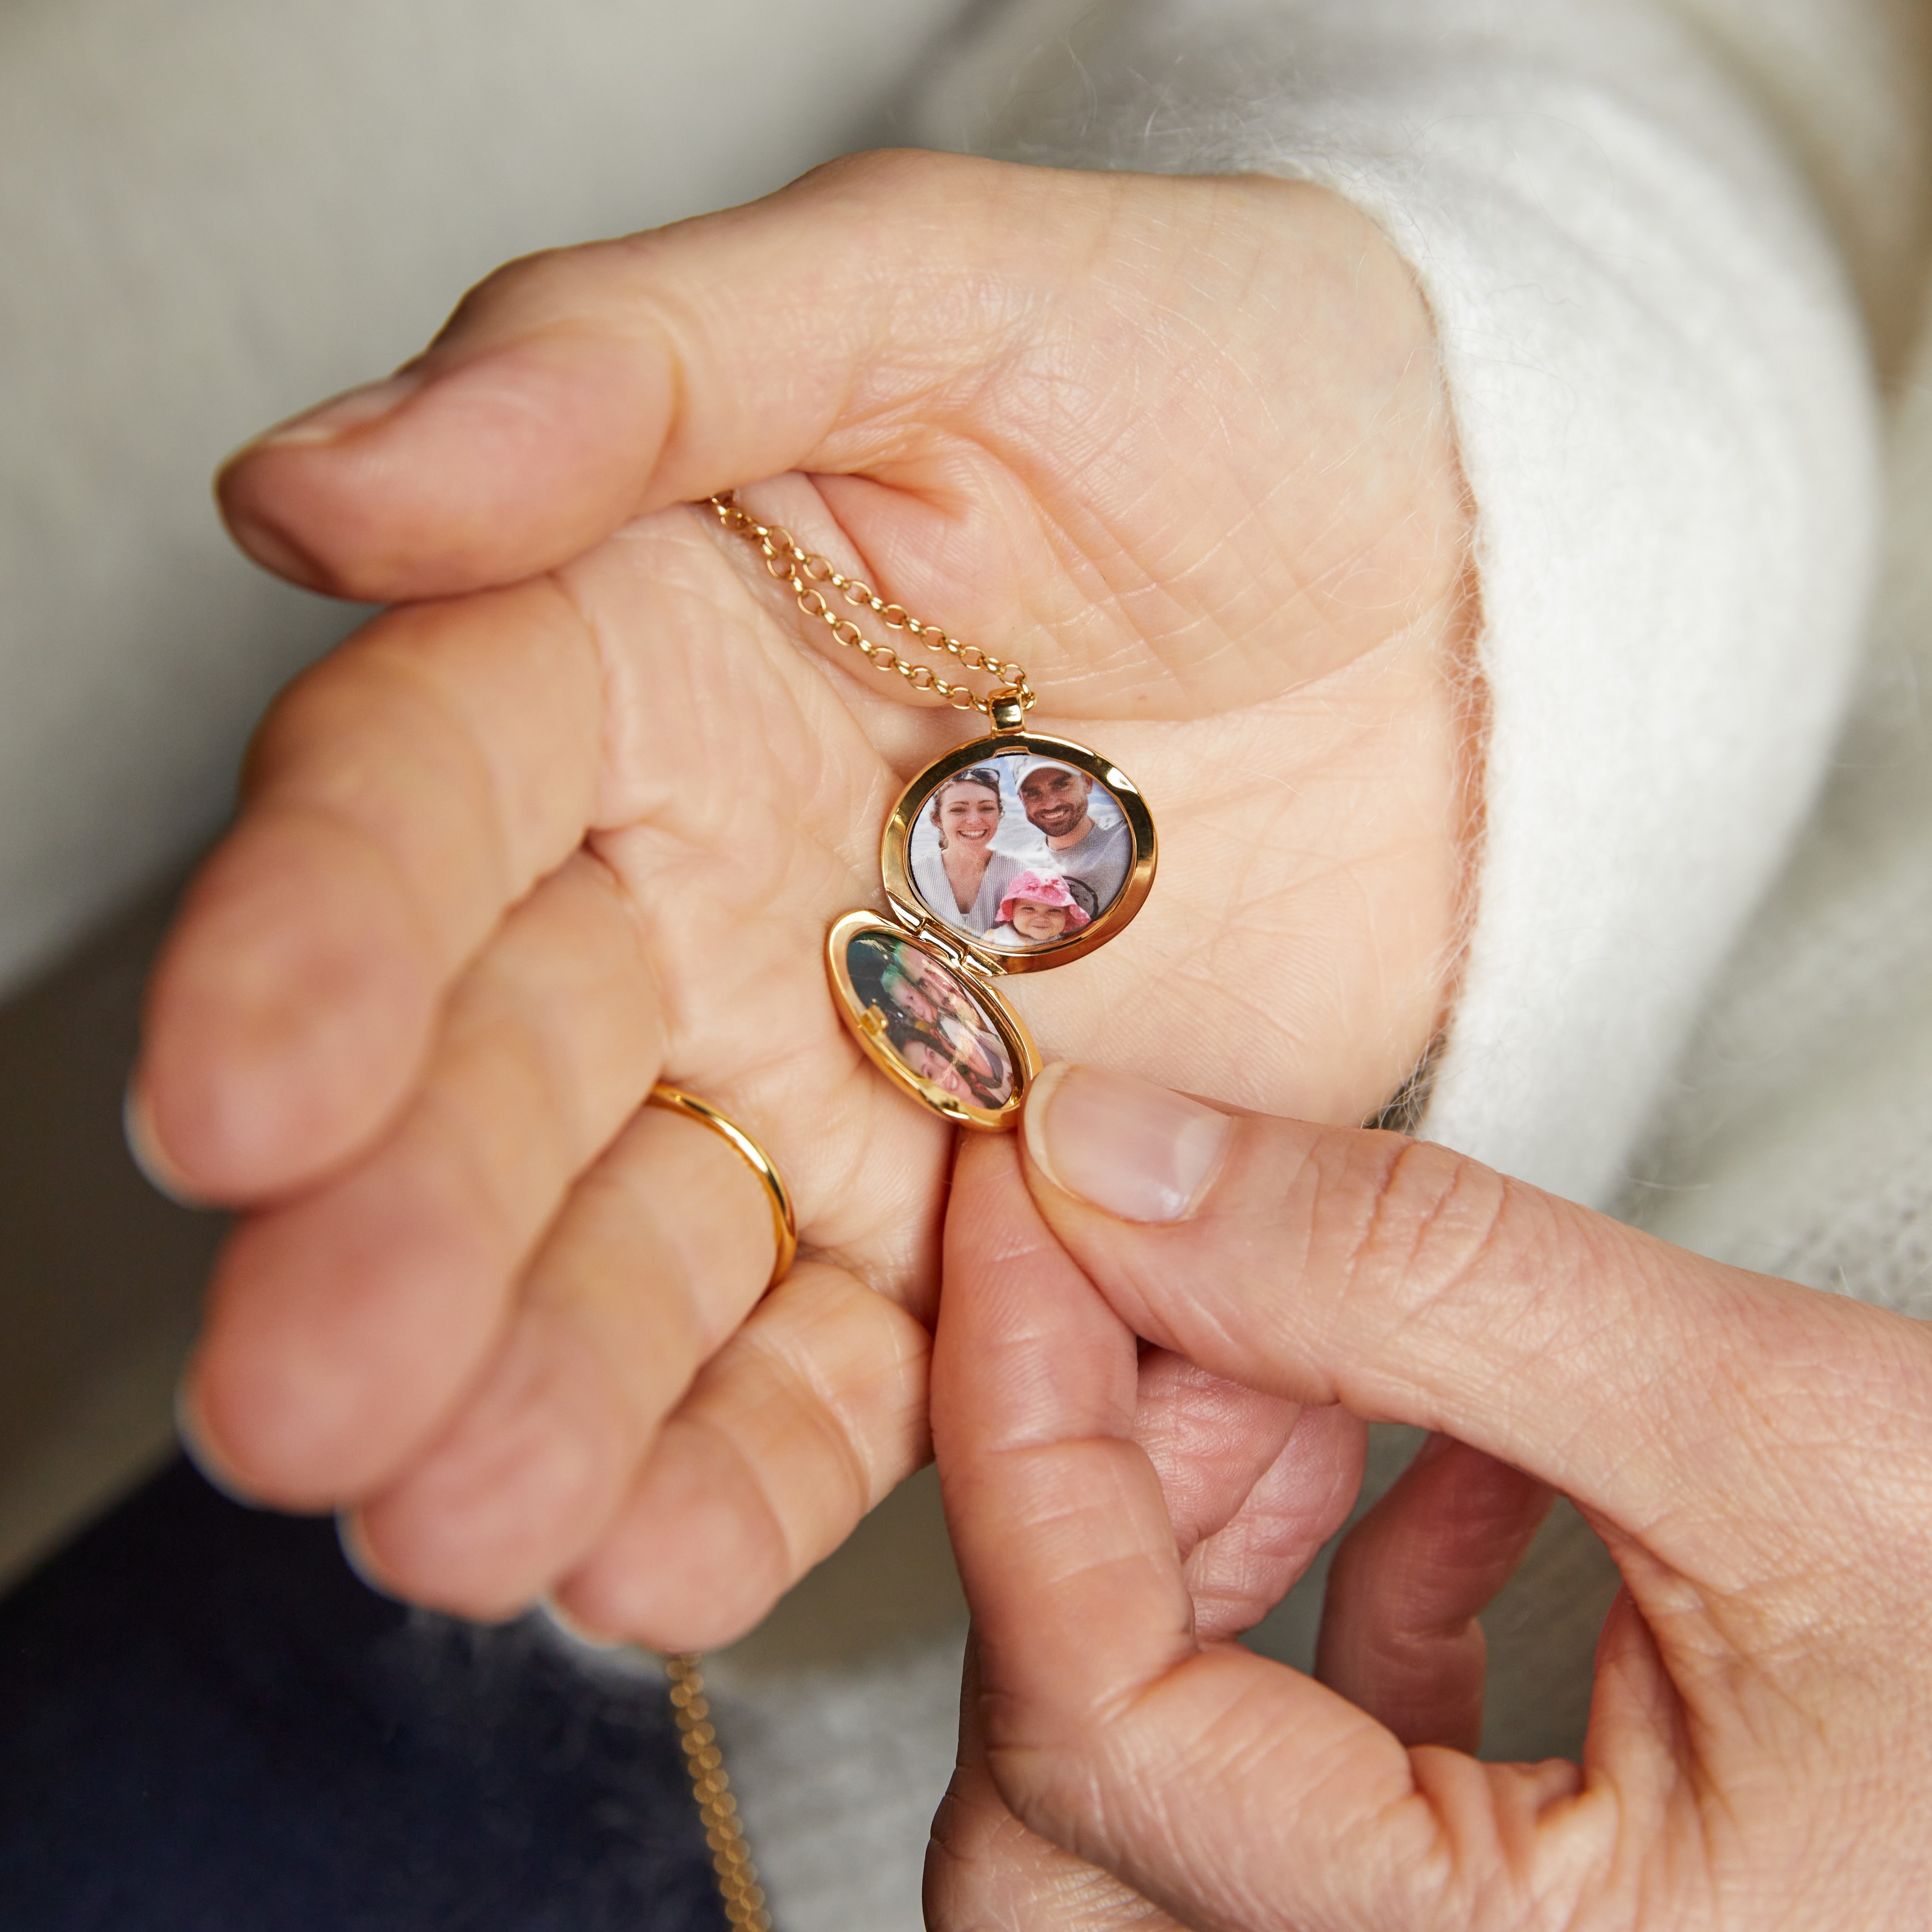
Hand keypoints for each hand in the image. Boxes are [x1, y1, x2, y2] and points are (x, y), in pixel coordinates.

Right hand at [132, 152, 1471, 1644]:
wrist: (1451, 578)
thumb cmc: (1209, 387)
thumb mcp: (941, 293)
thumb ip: (634, 369)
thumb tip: (326, 486)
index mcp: (627, 660)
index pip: (420, 799)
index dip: (313, 945)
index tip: (238, 1096)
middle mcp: (684, 895)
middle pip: (504, 1077)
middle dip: (405, 1244)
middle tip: (317, 1401)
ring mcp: (826, 1075)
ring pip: (644, 1264)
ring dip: (547, 1403)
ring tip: (464, 1523)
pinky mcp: (980, 1216)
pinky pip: (846, 1365)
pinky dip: (754, 1467)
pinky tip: (646, 1559)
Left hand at [928, 1066, 1931, 1929]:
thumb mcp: (1790, 1450)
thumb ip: (1410, 1288)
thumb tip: (1113, 1152)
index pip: (1091, 1717)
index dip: (1019, 1420)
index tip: (1027, 1200)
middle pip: (1072, 1801)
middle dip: (1087, 1502)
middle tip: (1178, 1285)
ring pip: (1161, 1781)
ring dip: (1196, 1533)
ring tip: (1318, 1367)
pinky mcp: (1520, 1926)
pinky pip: (1309, 1778)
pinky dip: (1326, 1595)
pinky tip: (1445, 1471)